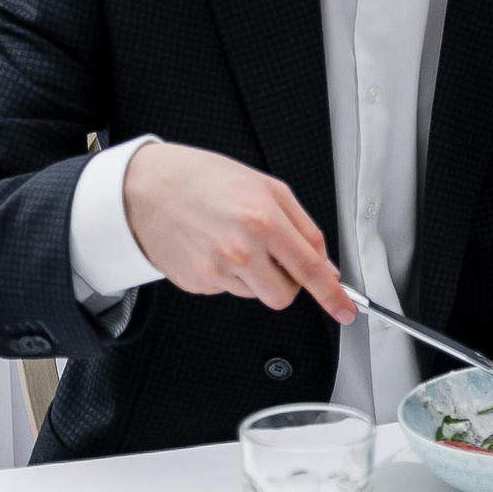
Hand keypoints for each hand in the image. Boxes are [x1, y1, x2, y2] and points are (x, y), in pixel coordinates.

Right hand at [122, 140, 353, 321]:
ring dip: (255, 275)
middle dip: (287, 283)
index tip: (345, 311)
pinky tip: (213, 247)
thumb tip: (325, 264)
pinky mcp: (194, 283)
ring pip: (255, 293)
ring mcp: (214, 270)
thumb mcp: (268, 188)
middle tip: (274, 256)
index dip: (332, 295)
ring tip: (234, 240)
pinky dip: (228, 274)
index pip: (309, 270)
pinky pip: (227, 290)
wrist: (147, 187)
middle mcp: (240, 250)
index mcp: (264, 221)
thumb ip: (304, 228)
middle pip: (283, 296)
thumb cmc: (206, 180)